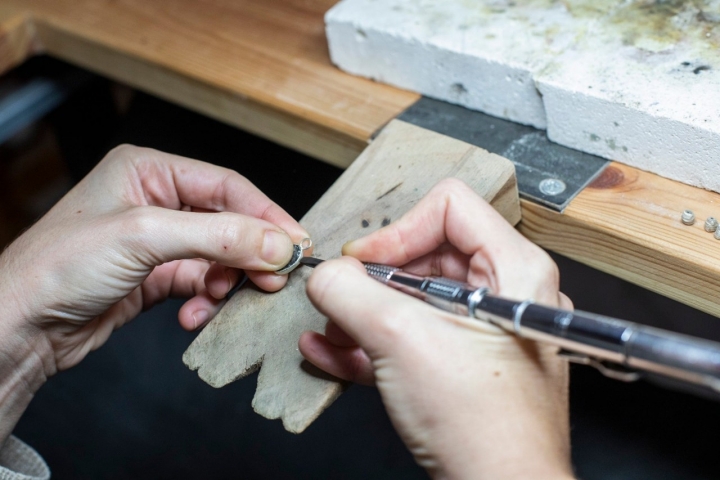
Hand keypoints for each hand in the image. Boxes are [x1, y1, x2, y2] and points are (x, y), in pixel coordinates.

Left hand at [0, 145, 305, 438]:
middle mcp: (156, 201)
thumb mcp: (145, 236)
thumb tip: (279, 244)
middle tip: (275, 279)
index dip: (266, 215)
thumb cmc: (60, 266)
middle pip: (228, 222)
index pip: (227, 186)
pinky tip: (194, 314)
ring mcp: (157, 242)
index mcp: (149, 170)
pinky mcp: (155, 277)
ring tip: (221, 299)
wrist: (20, 327)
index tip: (297, 245)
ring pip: (219, 257)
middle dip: (251, 253)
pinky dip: (206, 300)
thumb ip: (219, 236)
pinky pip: (200, 284)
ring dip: (227, 282)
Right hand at [299, 179, 572, 478]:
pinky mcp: (464, 367)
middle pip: (427, 254)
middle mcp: (506, 296)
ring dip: (365, 312)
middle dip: (374, 278)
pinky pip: (414, 339)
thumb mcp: (401, 341)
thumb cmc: (484, 427)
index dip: (398, 229)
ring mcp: (485, 334)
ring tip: (331, 329)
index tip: (362, 262)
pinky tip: (332, 352)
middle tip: (341, 296)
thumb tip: (326, 275)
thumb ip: (351, 294)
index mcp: (514, 271)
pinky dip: (373, 342)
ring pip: (415, 300)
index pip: (450, 208)